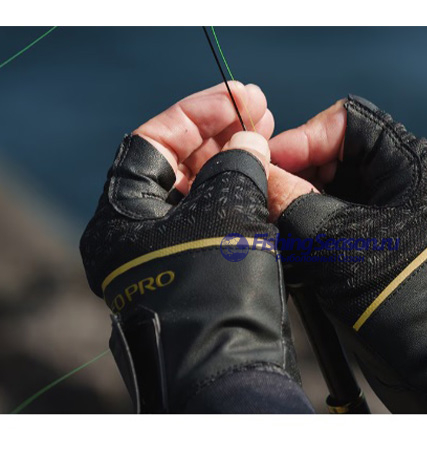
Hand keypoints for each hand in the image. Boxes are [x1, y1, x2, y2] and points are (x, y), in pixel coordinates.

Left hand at [80, 83, 300, 412]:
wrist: (232, 366)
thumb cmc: (218, 290)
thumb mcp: (225, 213)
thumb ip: (236, 163)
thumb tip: (248, 139)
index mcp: (122, 217)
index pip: (151, 143)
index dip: (195, 114)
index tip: (237, 97)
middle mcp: (140, 233)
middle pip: (176, 164)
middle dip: (218, 134)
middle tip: (260, 112)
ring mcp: (172, 251)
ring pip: (201, 191)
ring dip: (234, 162)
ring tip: (268, 136)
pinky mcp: (203, 267)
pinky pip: (219, 218)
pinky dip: (242, 194)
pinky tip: (267, 175)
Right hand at [268, 95, 426, 412]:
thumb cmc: (401, 294)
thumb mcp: (337, 241)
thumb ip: (289, 200)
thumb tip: (254, 170)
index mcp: (410, 164)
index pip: (348, 121)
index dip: (303, 138)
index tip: (268, 165)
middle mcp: (405, 180)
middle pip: (337, 154)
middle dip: (298, 173)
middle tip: (266, 197)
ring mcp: (393, 211)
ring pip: (334, 187)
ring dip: (300, 201)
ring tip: (276, 224)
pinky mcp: (381, 239)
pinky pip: (338, 216)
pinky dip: (311, 225)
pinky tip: (291, 243)